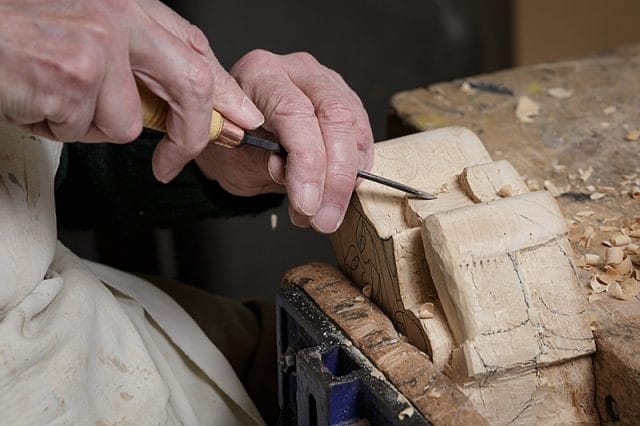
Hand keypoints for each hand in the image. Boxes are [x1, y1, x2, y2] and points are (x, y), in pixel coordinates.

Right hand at [0, 0, 263, 181]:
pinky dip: (59, 127)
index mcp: (128, 6)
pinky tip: (36, 99)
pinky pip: (90, 129)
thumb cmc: (15, 39)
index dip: (223, 90)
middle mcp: (120, 15)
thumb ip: (135, 68)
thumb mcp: (86, 39)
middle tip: (174, 161)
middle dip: (192, 133)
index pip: (196, 50)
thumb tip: (173, 114)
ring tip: (51, 98)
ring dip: (88, 126)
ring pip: (128, 122)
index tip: (240, 118)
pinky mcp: (79, 74)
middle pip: (192, 83)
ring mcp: (102, 43)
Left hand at [195, 50, 373, 233]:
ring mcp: (327, 83)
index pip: (294, 113)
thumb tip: (288, 173)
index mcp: (261, 73)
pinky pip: (362, 137)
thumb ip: (261, 162)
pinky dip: (354, 171)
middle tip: (324, 219)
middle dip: (335, 176)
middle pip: (335, 117)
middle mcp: (298, 70)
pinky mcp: (347, 102)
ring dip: (346, 179)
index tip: (306, 204)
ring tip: (324, 214)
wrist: (240, 142)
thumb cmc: (232, 145)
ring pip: (355, 128)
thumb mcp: (234, 159)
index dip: (306, 162)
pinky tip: (336, 194)